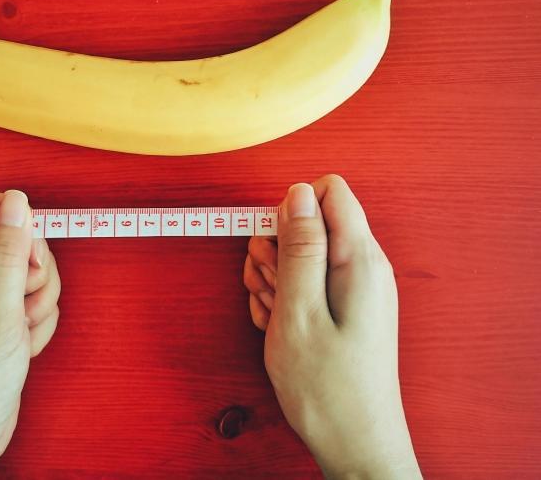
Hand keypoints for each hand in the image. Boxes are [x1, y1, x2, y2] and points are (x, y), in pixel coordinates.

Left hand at [0, 188, 60, 479]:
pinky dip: (35, 320)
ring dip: (37, 299)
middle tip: (20, 307)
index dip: (18, 225)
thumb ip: (7, 254)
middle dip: (32, 270)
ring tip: (18, 332)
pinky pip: (29, 296)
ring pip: (28, 267)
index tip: (28, 263)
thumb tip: (17, 200)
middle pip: (14, 235)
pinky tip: (20, 345)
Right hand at [244, 175, 420, 478]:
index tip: (273, 247)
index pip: (328, 191)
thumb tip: (298, 193)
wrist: (354, 444)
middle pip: (309, 222)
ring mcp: (353, 289)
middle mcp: (363, 267)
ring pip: (300, 254)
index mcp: (360, 259)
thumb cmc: (328, 389)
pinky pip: (304, 283)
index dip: (290, 210)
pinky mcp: (342, 308)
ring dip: (274, 278)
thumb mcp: (300, 312)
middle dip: (276, 249)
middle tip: (272, 290)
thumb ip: (300, 247)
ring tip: (275, 315)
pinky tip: (281, 328)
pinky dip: (283, 300)